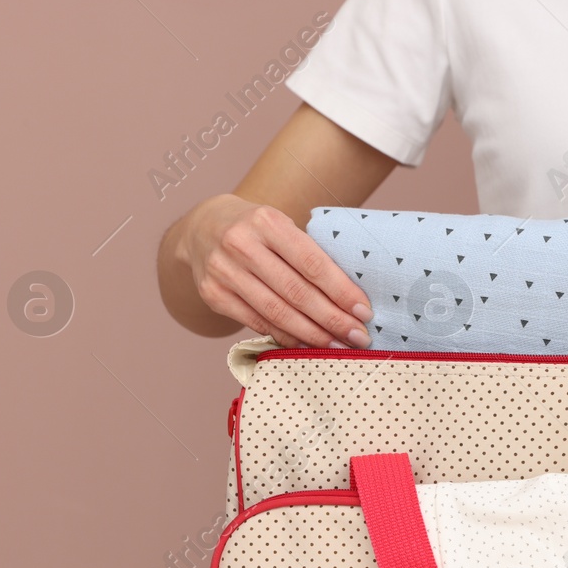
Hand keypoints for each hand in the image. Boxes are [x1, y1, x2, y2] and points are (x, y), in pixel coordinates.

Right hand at [174, 193, 371, 347]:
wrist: (203, 228)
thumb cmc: (257, 230)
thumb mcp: (281, 226)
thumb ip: (308, 255)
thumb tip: (351, 300)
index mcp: (266, 221)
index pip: (311, 263)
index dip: (340, 291)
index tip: (364, 312)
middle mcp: (241, 245)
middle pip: (295, 292)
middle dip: (332, 319)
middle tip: (358, 337)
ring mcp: (223, 271)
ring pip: (276, 313)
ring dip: (312, 335)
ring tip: (338, 346)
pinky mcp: (213, 295)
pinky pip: (257, 323)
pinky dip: (285, 336)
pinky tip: (307, 345)